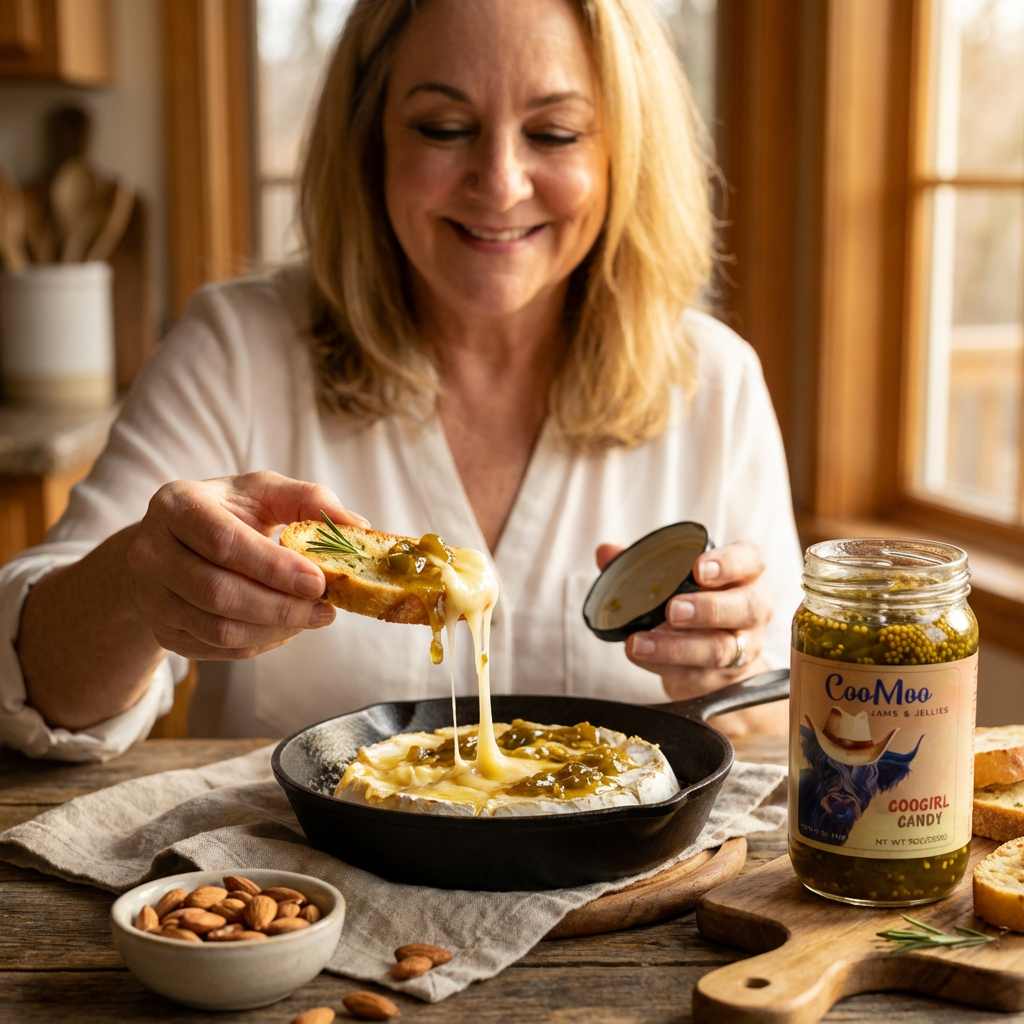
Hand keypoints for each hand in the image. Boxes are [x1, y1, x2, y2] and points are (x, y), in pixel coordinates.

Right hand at [126, 471, 368, 659]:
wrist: (175, 545)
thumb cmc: (229, 512)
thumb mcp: (264, 491)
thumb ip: (311, 499)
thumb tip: (357, 525)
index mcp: (175, 505)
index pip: (225, 543)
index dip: (275, 567)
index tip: (319, 582)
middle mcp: (150, 552)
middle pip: (219, 593)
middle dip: (282, 607)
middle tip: (326, 609)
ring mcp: (151, 597)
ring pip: (218, 629)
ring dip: (275, 630)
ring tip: (313, 618)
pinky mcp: (163, 632)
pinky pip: (218, 649)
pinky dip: (260, 643)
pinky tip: (285, 627)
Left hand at [595, 540, 777, 731]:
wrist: (717, 663)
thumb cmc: (695, 605)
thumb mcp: (675, 581)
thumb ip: (642, 564)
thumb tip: (606, 552)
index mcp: (743, 576)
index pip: (749, 561)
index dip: (729, 563)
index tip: (699, 568)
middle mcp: (751, 610)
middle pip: (744, 608)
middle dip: (707, 609)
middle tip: (673, 609)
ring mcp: (741, 648)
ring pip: (718, 649)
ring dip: (676, 646)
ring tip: (641, 642)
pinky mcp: (721, 679)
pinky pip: (695, 675)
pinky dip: (663, 666)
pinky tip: (641, 656)